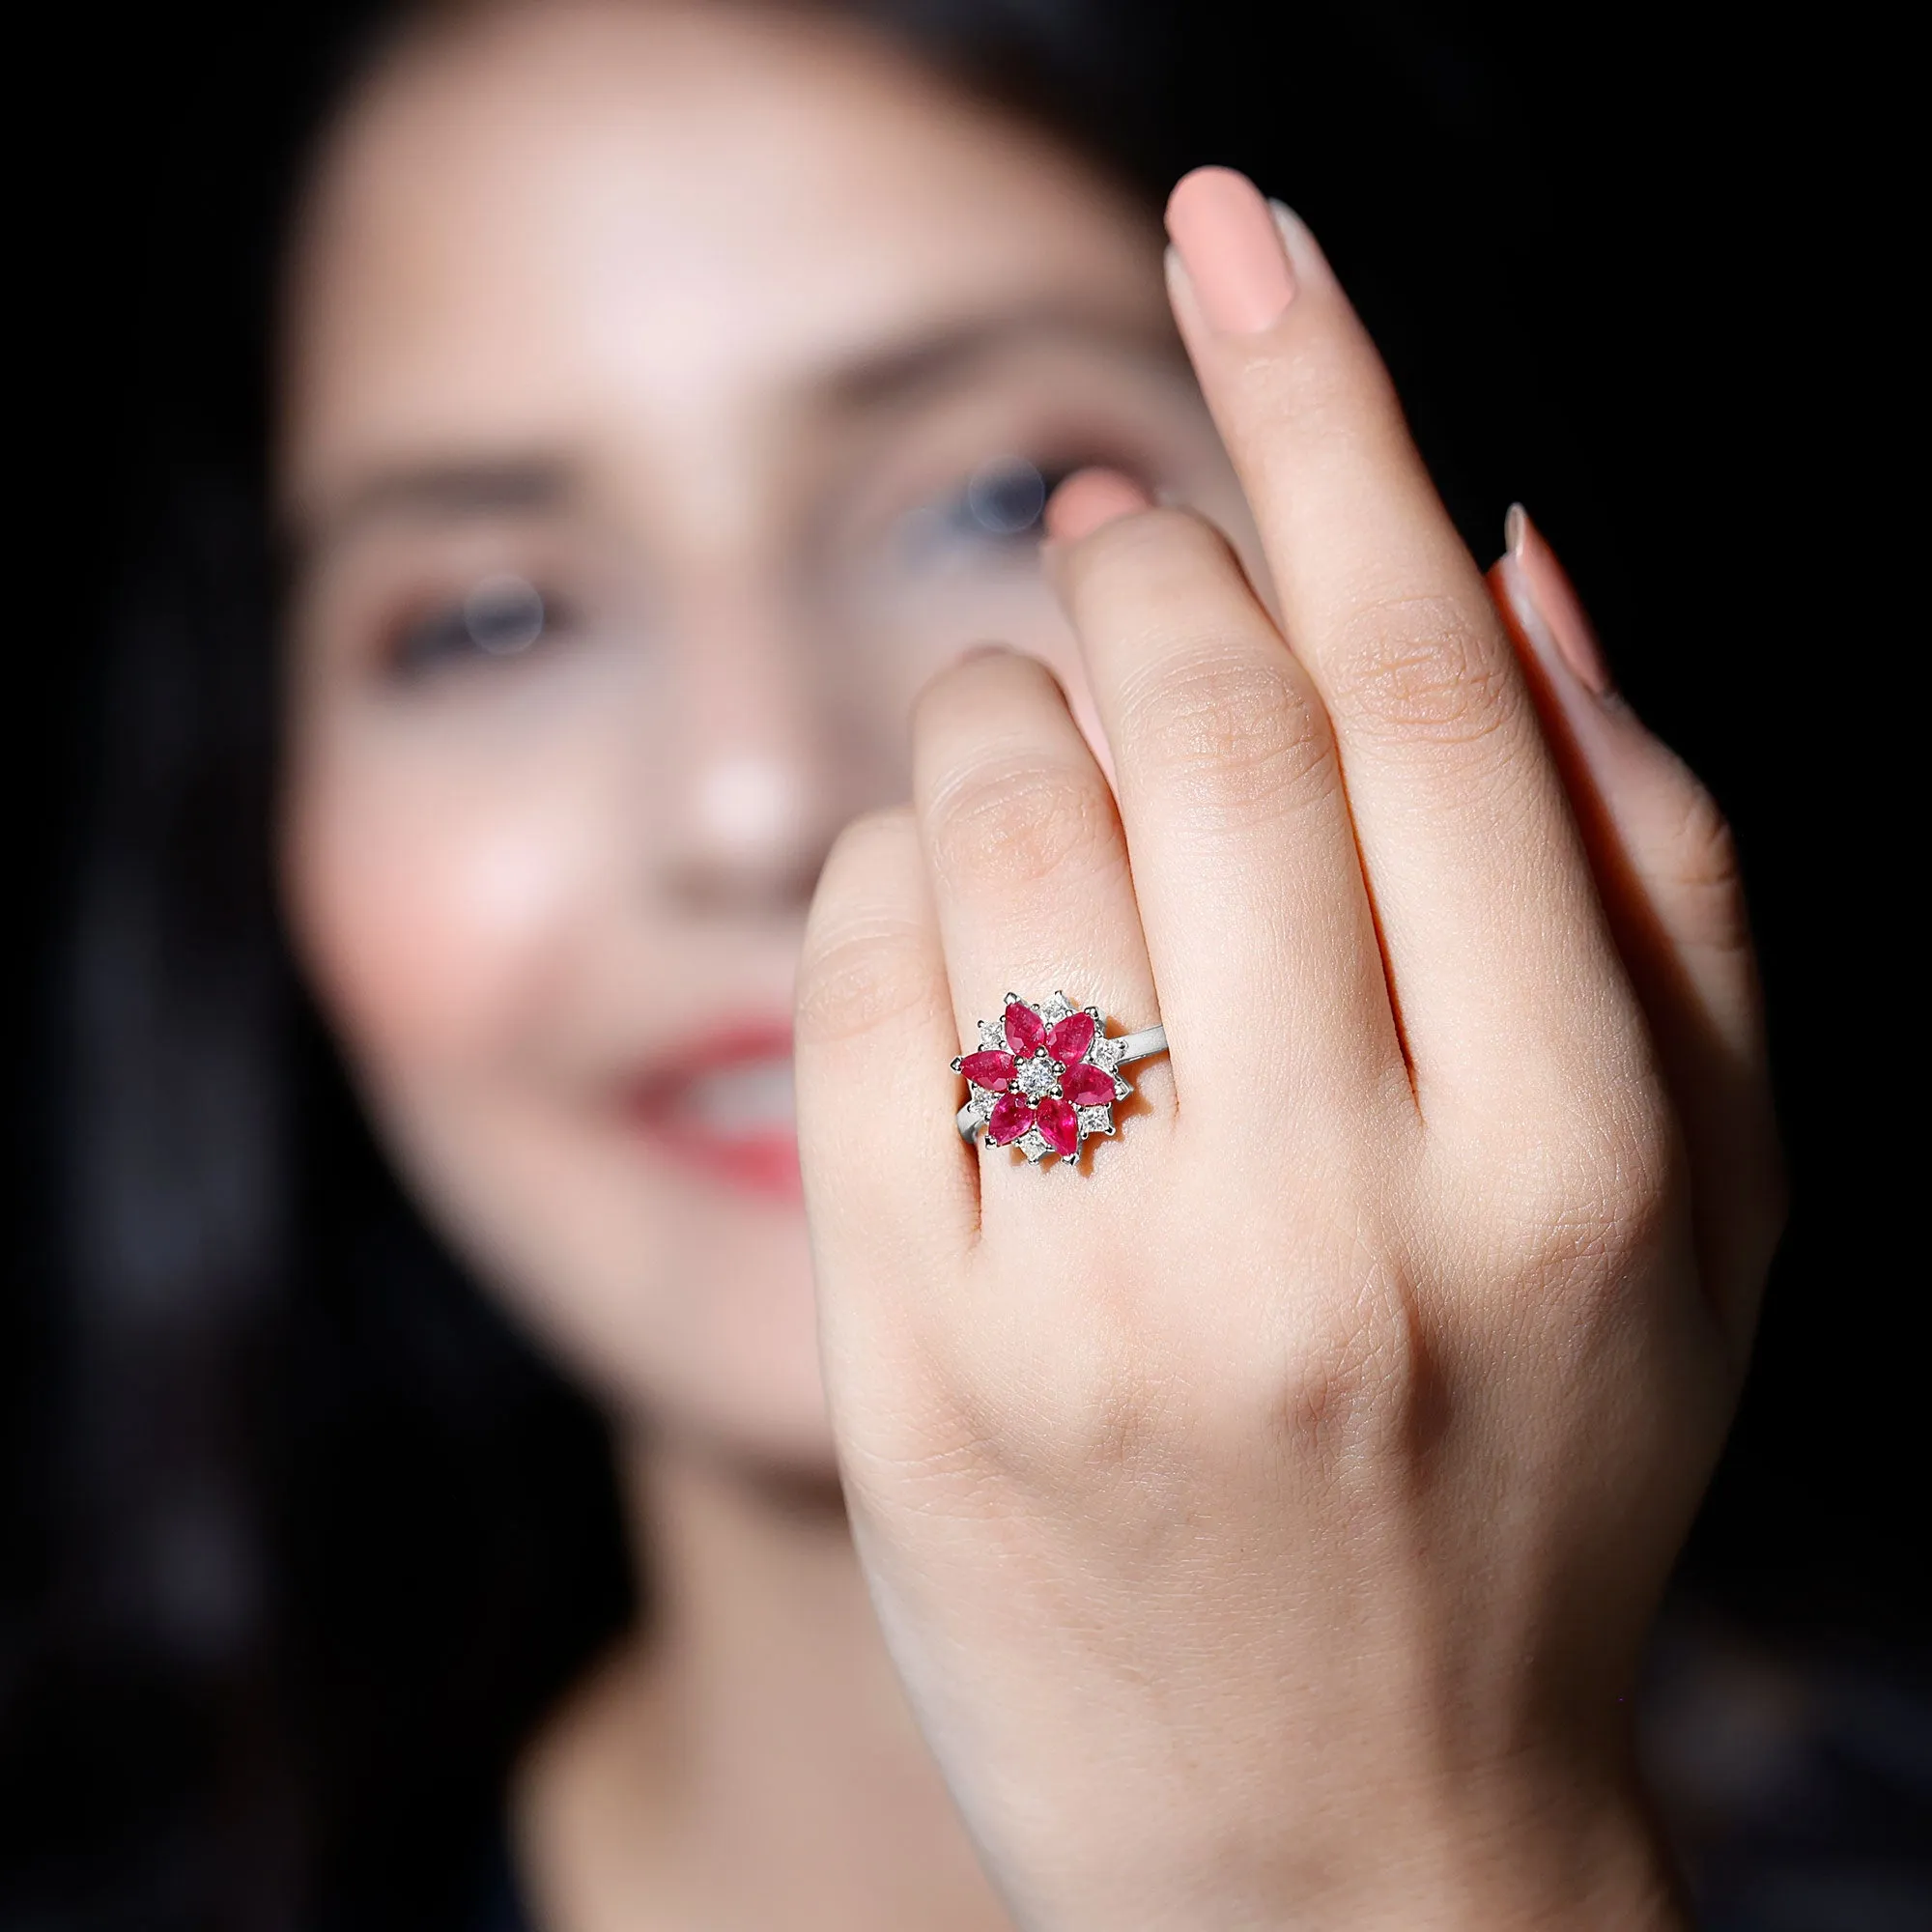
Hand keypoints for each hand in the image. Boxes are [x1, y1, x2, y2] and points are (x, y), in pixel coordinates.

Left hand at [794, 168, 1781, 1930]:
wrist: (1341, 1826)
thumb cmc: (1535, 1470)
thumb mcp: (1702, 1194)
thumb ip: (1653, 858)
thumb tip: (1505, 546)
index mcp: (1579, 1155)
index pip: (1433, 693)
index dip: (1327, 417)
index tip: (1242, 227)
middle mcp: (1347, 1219)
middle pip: (1192, 725)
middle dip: (1138, 567)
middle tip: (1118, 545)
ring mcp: (1109, 1305)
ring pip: (993, 825)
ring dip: (996, 704)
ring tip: (1039, 736)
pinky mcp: (921, 1371)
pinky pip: (855, 989)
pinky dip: (884, 874)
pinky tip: (949, 907)